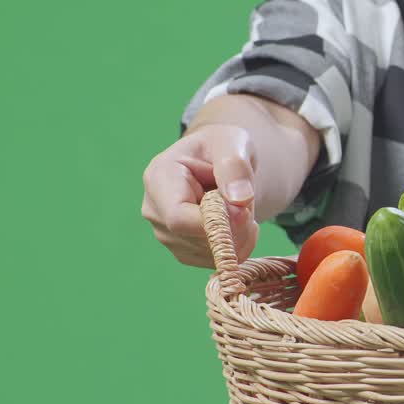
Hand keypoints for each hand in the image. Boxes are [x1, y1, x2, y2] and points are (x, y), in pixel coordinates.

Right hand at [141, 124, 259, 266]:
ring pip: (211, 253)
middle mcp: (155, 211)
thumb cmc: (222, 147)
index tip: (244, 210)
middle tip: (248, 205)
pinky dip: (237, 247)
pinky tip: (235, 223)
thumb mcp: (232, 143)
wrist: (219, 162)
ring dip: (240, 236)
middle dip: (235, 228)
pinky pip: (217, 260)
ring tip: (239, 207)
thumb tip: (239, 199)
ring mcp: (166, 234)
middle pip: (197, 239)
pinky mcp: (183, 250)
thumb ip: (235, 166)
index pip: (179, 217)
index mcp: (158, 178)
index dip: (216, 222)